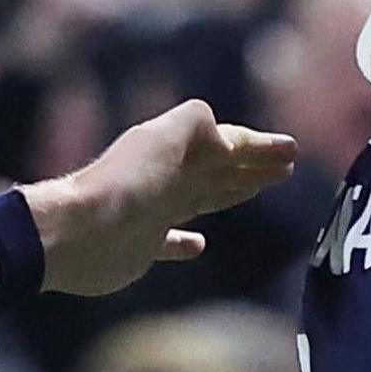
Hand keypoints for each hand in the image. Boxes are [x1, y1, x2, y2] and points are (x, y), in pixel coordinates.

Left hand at [22, 100, 300, 295]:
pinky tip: (198, 243)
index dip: (260, 147)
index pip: (230, 145)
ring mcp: (155, 211)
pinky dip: (185, 240)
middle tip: (286, 166)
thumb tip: (225, 135)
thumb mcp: (167, 138)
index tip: (292, 149)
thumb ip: (197, 126)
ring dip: (232, 191)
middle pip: (221, 169)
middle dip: (252, 165)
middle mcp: (170, 178)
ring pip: (203, 197)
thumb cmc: (127, 185)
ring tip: (256, 187)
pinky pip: (171, 239)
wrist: (78, 233)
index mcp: (179, 151)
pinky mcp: (142, 246)